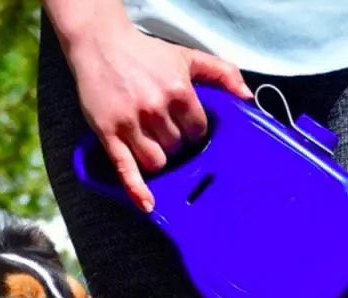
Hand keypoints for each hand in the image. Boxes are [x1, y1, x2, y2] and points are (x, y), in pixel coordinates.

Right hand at [63, 20, 251, 211]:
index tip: (185, 130)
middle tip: (165, 134)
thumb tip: (248, 97)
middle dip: (175, 146)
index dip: (193, 134)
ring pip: (157, 162)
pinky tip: (147, 205)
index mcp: (179, 91)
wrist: (99, 43)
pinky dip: (137, 189)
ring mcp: (132, 123)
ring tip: (151, 145)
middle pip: (177, 149)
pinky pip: (126, 168)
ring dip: (158, 160)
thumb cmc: (145, 53)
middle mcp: (157, 108)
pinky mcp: (110, 134)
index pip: (198, 132)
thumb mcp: (187, 57)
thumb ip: (222, 73)